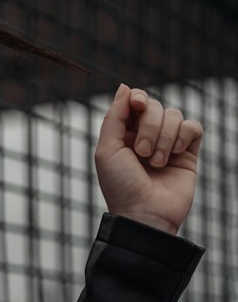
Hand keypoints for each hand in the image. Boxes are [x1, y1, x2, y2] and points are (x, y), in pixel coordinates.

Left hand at [94, 83, 203, 234]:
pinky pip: (193, 126)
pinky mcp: (188, 152)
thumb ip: (114, 117)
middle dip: (149, 126)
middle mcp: (146, 136)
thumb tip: (125, 86)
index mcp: (123, 135)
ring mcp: (168, 144)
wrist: (144, 215)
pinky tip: (176, 155)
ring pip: (175, 115)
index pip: (134, 102)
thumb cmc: (121, 186)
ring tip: (156, 162)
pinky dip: (184, 136)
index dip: (137, 98)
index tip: (137, 104)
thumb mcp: (107, 150)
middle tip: (141, 153)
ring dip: (165, 137)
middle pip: (155, 107)